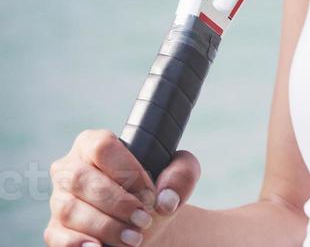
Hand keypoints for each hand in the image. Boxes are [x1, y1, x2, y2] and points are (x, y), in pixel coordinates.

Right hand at [46, 130, 198, 246]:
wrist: (145, 225)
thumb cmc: (155, 193)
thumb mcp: (178, 176)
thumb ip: (182, 174)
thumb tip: (165, 200)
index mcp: (94, 145)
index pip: (102, 147)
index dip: (127, 170)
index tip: (149, 192)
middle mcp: (69, 169)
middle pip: (81, 179)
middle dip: (117, 202)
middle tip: (145, 219)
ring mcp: (59, 200)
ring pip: (69, 210)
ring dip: (105, 226)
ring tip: (134, 237)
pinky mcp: (55, 230)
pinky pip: (57, 236)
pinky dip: (77, 243)